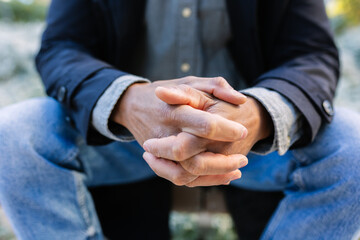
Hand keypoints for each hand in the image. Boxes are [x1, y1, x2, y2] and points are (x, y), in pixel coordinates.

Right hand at [110, 77, 249, 186]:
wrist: (132, 105)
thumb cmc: (167, 90)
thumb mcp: (191, 81)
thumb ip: (216, 86)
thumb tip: (241, 99)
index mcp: (175, 111)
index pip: (205, 125)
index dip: (227, 130)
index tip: (243, 131)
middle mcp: (166, 134)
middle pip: (193, 158)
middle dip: (223, 163)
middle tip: (243, 158)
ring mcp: (159, 151)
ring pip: (186, 174)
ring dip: (214, 176)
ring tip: (236, 170)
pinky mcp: (158, 160)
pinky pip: (178, 178)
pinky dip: (201, 181)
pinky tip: (221, 176)